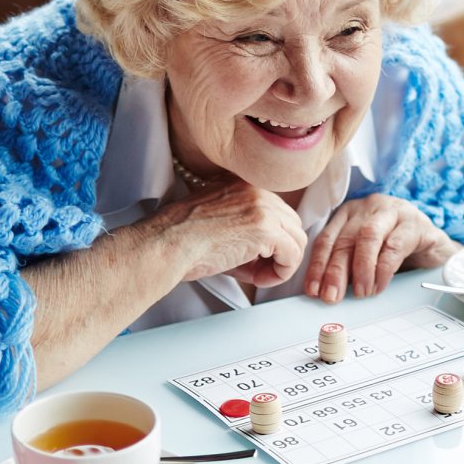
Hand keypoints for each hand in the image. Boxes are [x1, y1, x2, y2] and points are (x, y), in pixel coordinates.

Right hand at [143, 172, 305, 287]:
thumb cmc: (180, 240)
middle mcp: (256, 190)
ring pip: (297, 239)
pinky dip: (281, 272)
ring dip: (283, 263)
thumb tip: (272, 256)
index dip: (270, 240)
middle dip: (281, 251)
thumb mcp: (219, 225)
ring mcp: (263, 208)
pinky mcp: (266, 230)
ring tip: (260, 276)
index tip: (253, 258)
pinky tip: (261, 279)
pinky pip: (293, 255)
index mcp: (243, 184)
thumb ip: (248, 233)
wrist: (165, 244)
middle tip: (259, 271)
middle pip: (292, 224)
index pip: (276, 212)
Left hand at [305, 194, 459, 302]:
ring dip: (360, 269)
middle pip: (345, 239)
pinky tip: (379, 286)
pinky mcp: (416, 224)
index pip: (327, 238)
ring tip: (360, 293)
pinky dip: (384, 269)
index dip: (318, 265)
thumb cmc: (399, 255)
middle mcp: (369, 208)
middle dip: (335, 271)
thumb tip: (326, 291)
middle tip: (331, 296)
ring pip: (367, 237)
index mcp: (351, 213)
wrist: (439, 252)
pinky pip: (394, 245)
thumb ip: (348, 267)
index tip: (313, 290)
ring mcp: (393, 212)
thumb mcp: (368, 258)